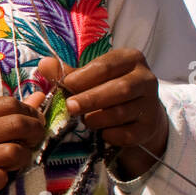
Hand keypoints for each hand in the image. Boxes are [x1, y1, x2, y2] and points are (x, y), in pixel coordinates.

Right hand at [0, 96, 45, 194]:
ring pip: (12, 152)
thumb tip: (39, 98)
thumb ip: (1, 111)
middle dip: (34, 134)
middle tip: (30, 142)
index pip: (10, 105)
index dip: (30, 114)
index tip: (31, 124)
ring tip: (14, 161)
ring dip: (22, 158)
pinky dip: (3, 178)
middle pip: (17, 126)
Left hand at [35, 52, 167, 177]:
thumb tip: (44, 64)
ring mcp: (150, 104)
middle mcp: (146, 79)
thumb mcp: (90, 75)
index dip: (82, 77)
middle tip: (69, 107)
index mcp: (130, 59)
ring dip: (97, 119)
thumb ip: (68, 72)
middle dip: (90, 99)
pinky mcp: (149, 127)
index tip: (64, 86)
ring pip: (122, 112)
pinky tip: (101, 133)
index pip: (105, 66)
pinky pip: (127, 134)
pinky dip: (110, 135)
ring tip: (83, 120)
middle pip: (118, 89)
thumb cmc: (107, 88)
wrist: (137, 113)